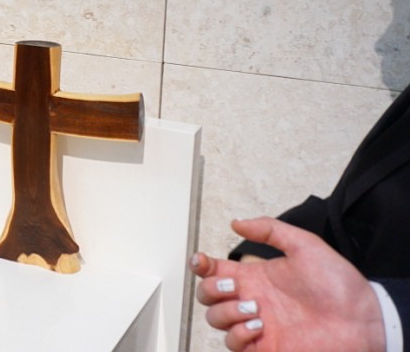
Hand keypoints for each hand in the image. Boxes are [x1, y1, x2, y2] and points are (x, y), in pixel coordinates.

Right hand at [190, 217, 385, 351]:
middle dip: (211, 289)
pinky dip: (239, 334)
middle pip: (207, 296)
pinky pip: (233, 343)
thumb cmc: (340, 285)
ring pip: (215, 320)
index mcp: (256, 277)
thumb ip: (270, 229)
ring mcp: (256, 325)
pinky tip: (258, 326)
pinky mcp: (264, 346)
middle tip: (234, 288)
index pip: (214, 271)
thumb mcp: (306, 246)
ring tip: (253, 309)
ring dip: (226, 312)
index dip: (200, 265)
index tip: (202, 261)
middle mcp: (251, 300)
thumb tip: (237, 222)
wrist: (362, 319)